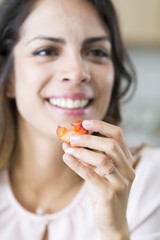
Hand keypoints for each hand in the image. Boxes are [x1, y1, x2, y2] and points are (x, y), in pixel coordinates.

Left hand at [63, 120, 134, 238]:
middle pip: (110, 145)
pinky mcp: (110, 194)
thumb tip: (67, 143)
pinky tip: (67, 158)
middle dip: (89, 138)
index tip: (85, 123)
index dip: (101, 126)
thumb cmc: (104, 192)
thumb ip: (87, 157)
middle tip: (72, 138)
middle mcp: (128, 169)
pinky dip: (77, 165)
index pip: (118, 135)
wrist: (112, 220)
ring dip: (81, 152)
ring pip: (102, 159)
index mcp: (126, 160)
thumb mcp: (98, 172)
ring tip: (67, 149)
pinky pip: (91, 175)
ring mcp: (121, 182)